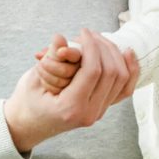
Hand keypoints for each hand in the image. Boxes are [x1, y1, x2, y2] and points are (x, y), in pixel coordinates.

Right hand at [4, 28, 139, 153]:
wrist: (28, 126)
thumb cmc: (27, 102)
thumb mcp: (32, 80)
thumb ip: (49, 59)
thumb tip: (60, 37)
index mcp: (70, 109)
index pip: (93, 71)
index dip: (91, 46)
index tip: (83, 32)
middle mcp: (90, 114)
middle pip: (112, 73)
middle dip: (103, 47)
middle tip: (89, 34)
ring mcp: (99, 112)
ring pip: (122, 79)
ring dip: (114, 53)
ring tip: (98, 39)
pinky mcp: (103, 108)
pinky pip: (125, 89)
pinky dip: (131, 69)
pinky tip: (127, 52)